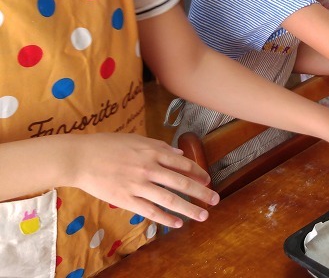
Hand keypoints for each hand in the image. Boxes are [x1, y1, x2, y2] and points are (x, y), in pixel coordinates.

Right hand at [68, 133, 218, 228]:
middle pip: (182, 183)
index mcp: (153, 152)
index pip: (183, 164)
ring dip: (189, 209)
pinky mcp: (126, 199)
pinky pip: (151, 211)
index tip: (208, 180)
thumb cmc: (107, 145)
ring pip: (170, 199)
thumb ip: (158, 146)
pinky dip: (166, 218)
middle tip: (215, 199)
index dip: (198, 172)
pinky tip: (178, 223)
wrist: (80, 158)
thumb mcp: (136, 139)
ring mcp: (138, 185)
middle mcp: (149, 168)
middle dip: (202, 192)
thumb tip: (177, 153)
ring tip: (203, 216)